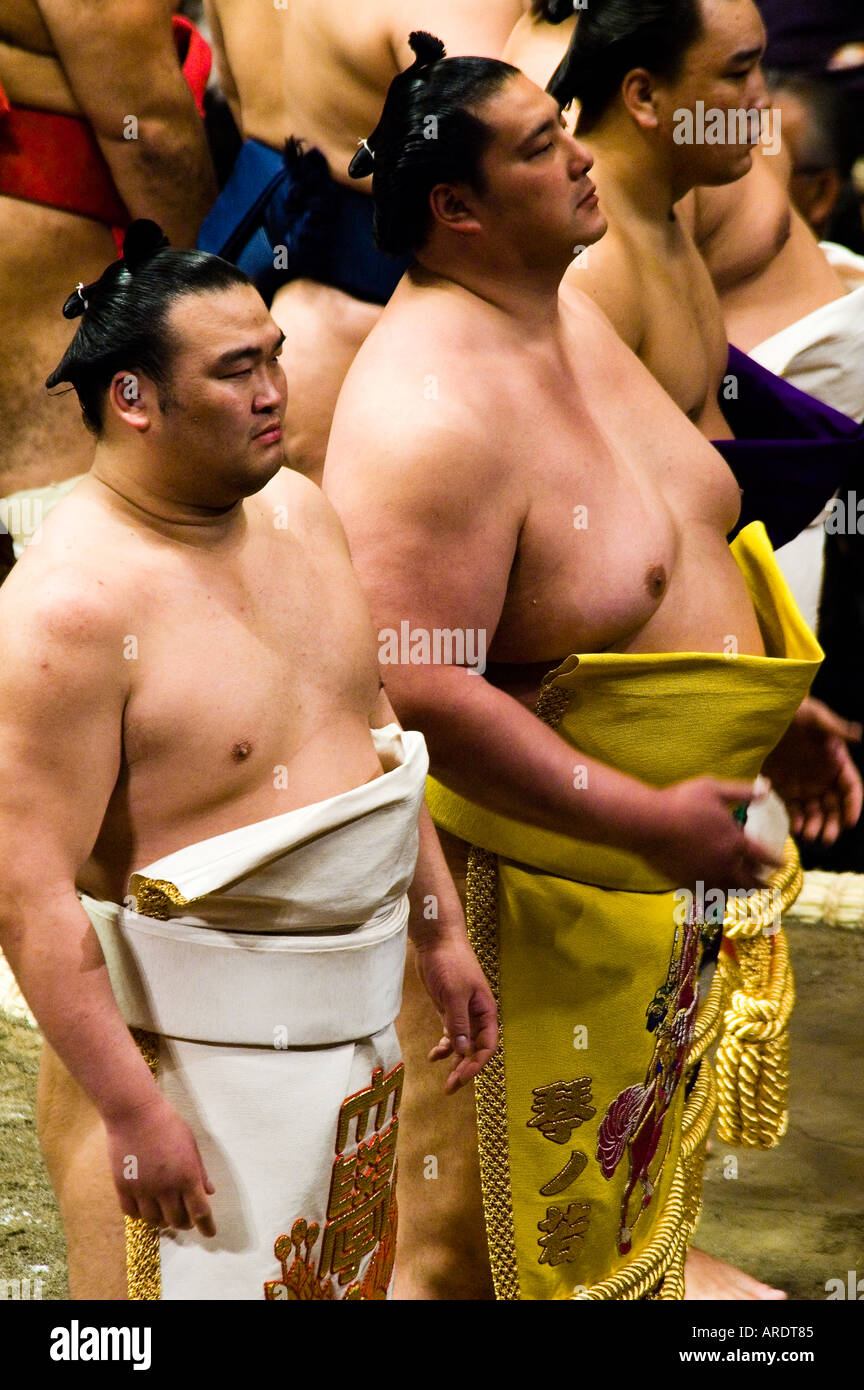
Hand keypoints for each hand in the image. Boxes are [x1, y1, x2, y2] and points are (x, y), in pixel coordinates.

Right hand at [106, 1092, 215, 1235]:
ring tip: (165, 1214)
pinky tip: (145, 1209)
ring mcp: (143, 1189)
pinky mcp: (123, 1187)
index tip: (210, 1234)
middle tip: (186, 1219)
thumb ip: (200, 1171)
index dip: (206, 1226)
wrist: (135, 1113)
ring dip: (163, 1221)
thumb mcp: (191, 1144)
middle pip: (177, 1220)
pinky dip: (141, 1216)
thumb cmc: (168, 1123)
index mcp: (187, 1175)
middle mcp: (166, 1187)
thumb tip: (209, 1192)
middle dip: (185, 1223)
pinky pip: (132, 1213)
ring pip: (154, 1221)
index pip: (200, 1212)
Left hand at [413, 935, 497, 1094]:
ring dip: (455, 1062)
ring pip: (462, 1045)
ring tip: (444, 1080)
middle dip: (465, 1069)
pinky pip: (450, 1035)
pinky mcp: (449, 1009)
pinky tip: (433, 1056)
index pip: (487, 1045)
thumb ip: (458, 1023)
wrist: (437, 941)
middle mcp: (477, 1015)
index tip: (461, 1078)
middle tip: (450, 1087)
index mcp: (486, 1011)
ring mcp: (463, 1013)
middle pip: (476, 1049)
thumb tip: (462, 1051)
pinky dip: (444, 1047)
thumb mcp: (454, 994)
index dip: (476, 1064)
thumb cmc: (450, 963)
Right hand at [640, 777, 781, 890]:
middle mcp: (724, 864)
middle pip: (748, 881)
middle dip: (761, 885)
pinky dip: (714, 897)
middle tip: (768, 887)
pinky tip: (714, 896)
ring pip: (728, 891)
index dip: (775, 861)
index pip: (763, 856)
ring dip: (740, 893)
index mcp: (735, 842)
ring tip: (744, 893)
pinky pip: (705, 895)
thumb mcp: (714, 789)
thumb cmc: (681, 802)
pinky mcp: (686, 883)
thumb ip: (741, 791)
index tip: (783, 864)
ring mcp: (704, 876)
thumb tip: (767, 789)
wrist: (649, 824)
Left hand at [763, 697, 861, 843]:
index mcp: (837, 760)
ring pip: (815, 812)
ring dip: (816, 826)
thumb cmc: (792, 711)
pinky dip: (797, 822)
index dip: (853, 805)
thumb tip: (860, 734)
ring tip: (810, 836)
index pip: (851, 788)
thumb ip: (837, 728)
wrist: (761, 714)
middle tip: (827, 837)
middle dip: (833, 823)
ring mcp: (804, 784)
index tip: (850, 821)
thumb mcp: (815, 716)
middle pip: (835, 806)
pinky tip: (796, 830)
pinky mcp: (783, 789)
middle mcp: (823, 776)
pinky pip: (794, 810)